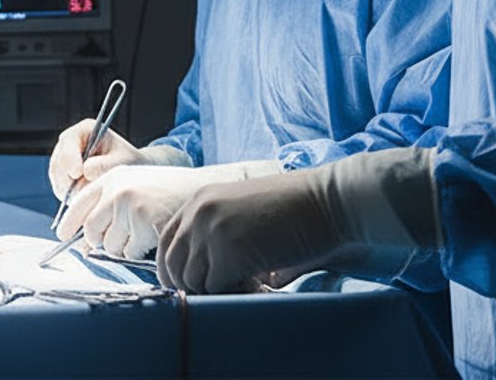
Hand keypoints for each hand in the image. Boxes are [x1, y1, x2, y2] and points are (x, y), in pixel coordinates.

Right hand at [47, 119, 143, 198]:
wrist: (128, 173)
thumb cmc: (127, 162)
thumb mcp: (121, 161)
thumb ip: (104, 165)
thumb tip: (85, 172)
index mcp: (84, 130)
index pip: (68, 142)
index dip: (71, 158)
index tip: (78, 173)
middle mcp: (69, 143)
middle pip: (58, 163)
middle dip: (71, 179)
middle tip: (88, 192)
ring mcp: (62, 160)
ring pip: (57, 178)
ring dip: (72, 190)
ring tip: (92, 195)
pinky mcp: (61, 177)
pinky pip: (60, 189)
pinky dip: (71, 196)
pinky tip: (86, 198)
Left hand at [56, 160, 278, 258]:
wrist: (206, 191)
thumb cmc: (171, 193)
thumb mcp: (137, 187)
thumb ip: (110, 203)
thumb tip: (83, 241)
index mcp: (112, 177)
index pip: (77, 202)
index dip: (68, 222)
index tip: (62, 235)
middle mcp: (116, 188)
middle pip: (89, 231)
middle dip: (101, 241)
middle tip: (123, 239)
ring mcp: (128, 205)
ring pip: (109, 246)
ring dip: (125, 247)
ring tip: (146, 232)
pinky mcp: (143, 223)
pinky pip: (129, 253)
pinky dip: (141, 251)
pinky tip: (155, 236)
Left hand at [155, 147, 437, 293]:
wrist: (328, 201)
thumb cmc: (295, 209)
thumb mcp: (242, 211)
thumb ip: (216, 234)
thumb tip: (201, 277)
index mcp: (200, 201)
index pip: (167, 243)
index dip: (177, 269)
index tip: (194, 286)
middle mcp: (198, 214)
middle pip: (174, 267)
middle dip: (195, 286)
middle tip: (228, 288)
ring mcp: (211, 233)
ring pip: (193, 282)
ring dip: (217, 292)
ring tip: (250, 283)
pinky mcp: (229, 254)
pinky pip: (216, 289)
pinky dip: (235, 295)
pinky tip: (259, 284)